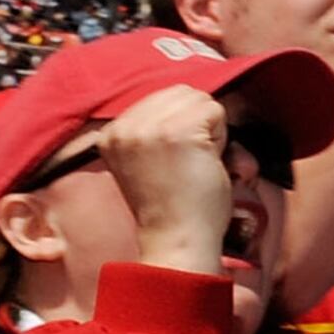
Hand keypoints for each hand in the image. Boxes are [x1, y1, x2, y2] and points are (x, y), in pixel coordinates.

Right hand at [99, 84, 235, 273]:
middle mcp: (124, 126)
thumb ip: (157, 127)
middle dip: (197, 123)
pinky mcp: (177, 131)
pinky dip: (222, 138)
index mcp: (111, 133)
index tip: (174, 162)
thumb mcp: (149, 160)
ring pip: (200, 99)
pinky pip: (216, 111)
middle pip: (181, 93)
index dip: (181, 125)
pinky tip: (206, 164)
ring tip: (195, 163)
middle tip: (188, 163)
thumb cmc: (176, 207)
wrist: (178, 240)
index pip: (161, 98)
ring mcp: (148, 128)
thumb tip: (195, 94)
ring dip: (210, 130)